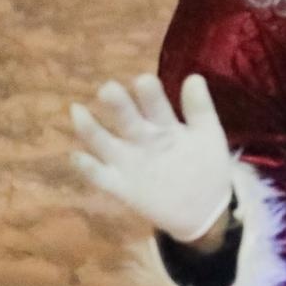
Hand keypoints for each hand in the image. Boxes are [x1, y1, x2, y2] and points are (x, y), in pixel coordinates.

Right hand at [70, 74, 232, 243]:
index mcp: (164, 123)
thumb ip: (201, 109)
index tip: (144, 81)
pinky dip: (87, 167)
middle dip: (117, 104)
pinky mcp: (121, 186)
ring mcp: (129, 161)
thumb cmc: (205, 164)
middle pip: (126, 118)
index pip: (154, 103)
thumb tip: (194, 77)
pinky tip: (77, 156)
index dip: (148, 92)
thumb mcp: (208, 135)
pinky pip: (99, 176)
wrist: (204, 207)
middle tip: (108, 89)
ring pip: (104, 141)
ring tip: (78, 111)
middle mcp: (141, 138)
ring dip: (90, 128)